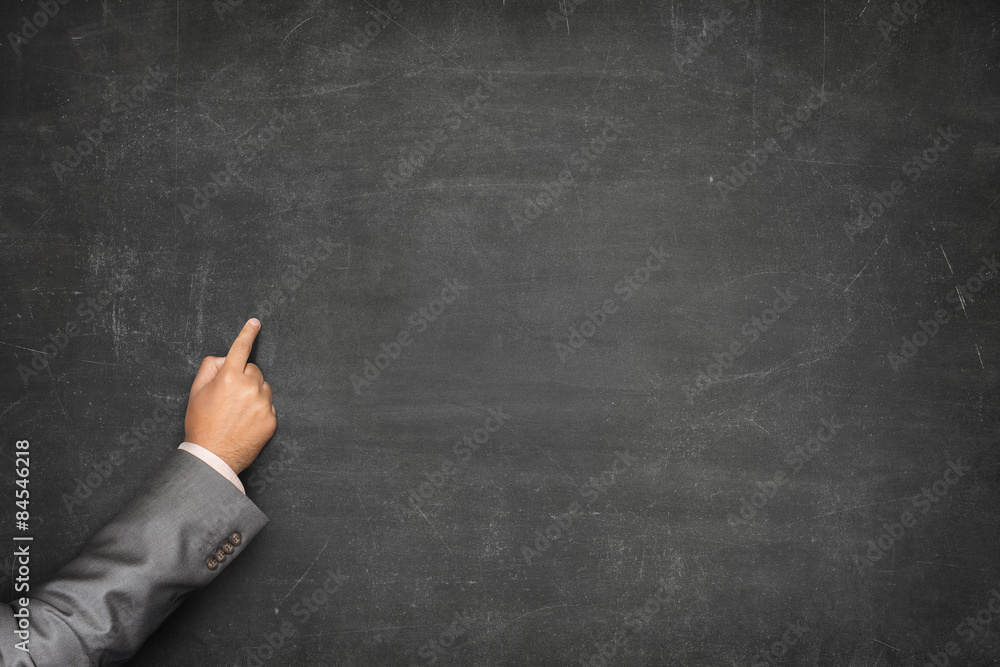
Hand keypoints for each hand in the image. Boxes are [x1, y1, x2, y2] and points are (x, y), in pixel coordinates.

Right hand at [184, 318, 275, 474]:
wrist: (212, 457)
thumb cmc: (201, 424)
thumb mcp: (196, 392)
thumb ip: (209, 368)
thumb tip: (223, 358)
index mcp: (229, 377)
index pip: (241, 348)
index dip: (248, 333)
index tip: (255, 323)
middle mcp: (249, 387)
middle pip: (253, 370)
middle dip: (244, 378)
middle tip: (230, 397)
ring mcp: (263, 404)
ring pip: (263, 387)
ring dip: (254, 393)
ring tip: (237, 413)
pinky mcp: (272, 419)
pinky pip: (269, 406)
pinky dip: (260, 410)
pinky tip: (246, 423)